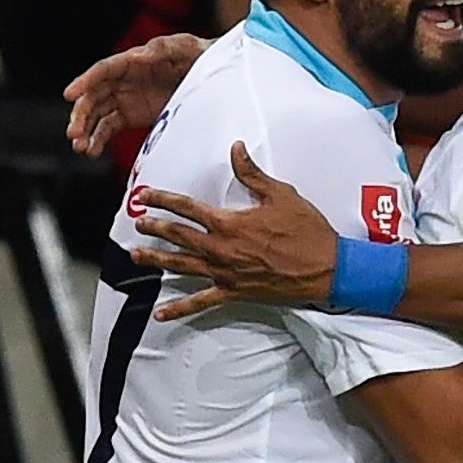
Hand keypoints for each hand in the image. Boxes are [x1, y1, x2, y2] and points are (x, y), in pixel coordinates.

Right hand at [64, 33, 212, 156]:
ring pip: (97, 114)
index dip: (84, 82)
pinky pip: (109, 128)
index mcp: (131, 61)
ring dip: (85, 130)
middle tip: (73, 133)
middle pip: (93, 96)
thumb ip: (163, 49)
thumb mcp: (185, 47)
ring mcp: (125, 99)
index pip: (102, 71)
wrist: (214, 76)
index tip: (69, 95)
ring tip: (80, 148)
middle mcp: (123, 80)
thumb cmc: (198, 55)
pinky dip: (99, 139)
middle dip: (81, 115)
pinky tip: (92, 151)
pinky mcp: (131, 116)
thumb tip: (139, 56)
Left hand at [130, 142, 338, 317]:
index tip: (145, 195)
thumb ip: (252, 174)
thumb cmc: (306, 231)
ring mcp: (224, 273)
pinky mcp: (234, 292)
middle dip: (155, 228)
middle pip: (178, 236)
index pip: (187, 207)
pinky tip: (161, 313)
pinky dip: (179, 309)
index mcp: (229, 223)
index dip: (163, 199)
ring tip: (137, 255)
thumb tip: (235, 149)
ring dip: (157, 260)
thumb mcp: (280, 195)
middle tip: (138, 223)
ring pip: (181, 266)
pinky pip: (200, 302)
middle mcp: (220, 249)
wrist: (326, 268)